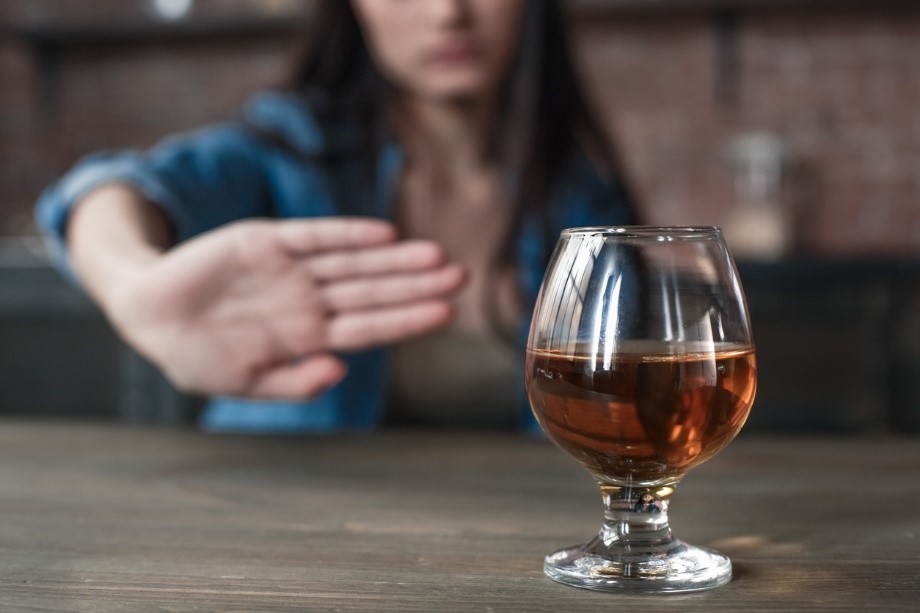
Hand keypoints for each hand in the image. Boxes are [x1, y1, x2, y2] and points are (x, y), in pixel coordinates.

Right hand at [103, 217, 465, 398]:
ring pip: (354, 262)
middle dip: (417, 285)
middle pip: (374, 291)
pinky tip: (383, 234)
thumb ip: (292, 383)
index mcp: (308, 336)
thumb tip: (338, 372)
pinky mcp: (266, 241)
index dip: (408, 319)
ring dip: (394, 259)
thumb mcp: (243, 383)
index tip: (447, 313)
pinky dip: (348, 234)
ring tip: (436, 255)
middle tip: (463, 276)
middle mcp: (309, 300)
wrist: (146, 313)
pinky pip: (315, 235)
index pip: (371, 327)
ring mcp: (290, 270)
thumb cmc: (197, 356)